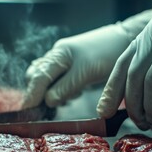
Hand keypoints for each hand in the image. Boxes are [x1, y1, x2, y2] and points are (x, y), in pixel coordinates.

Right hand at [22, 10, 151, 108]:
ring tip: (63, 102)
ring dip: (49, 93)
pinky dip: (60, 91)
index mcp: (58, 55)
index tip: (26, 111)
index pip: (38, 77)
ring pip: (46, 79)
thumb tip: (47, 101)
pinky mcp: (72, 67)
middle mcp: (57, 56)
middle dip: (37, 94)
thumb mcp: (86, 73)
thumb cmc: (108, 54)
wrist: (126, 40)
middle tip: (43, 110)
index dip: (31, 95)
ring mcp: (64, 60)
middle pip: (36, 77)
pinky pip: (58, 80)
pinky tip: (71, 95)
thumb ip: (65, 87)